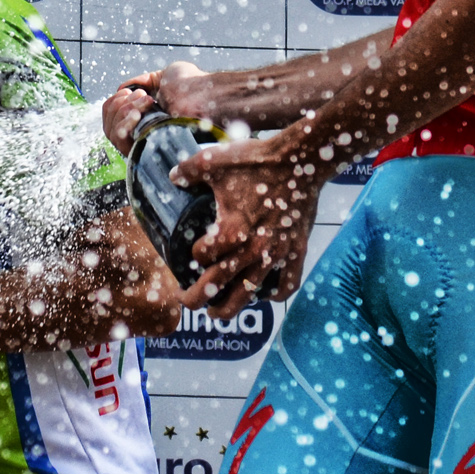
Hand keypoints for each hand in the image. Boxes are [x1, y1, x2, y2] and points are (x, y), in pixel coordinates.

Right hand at [101, 60, 210, 152]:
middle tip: (141, 96)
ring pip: (110, 130)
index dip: (115, 102)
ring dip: (122, 110)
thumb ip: (143, 81)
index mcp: (145, 115)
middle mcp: (141, 130)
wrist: (204, 95)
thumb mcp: (165, 76)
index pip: (113, 114)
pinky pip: (118, 140)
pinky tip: (137, 114)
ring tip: (144, 101)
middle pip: (108, 122)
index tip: (128, 91)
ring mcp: (142, 141)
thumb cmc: (192, 85)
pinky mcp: (144, 148)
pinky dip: (123, 123)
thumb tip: (123, 89)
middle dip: (118, 104)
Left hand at [172, 131, 321, 316]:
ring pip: (248, 295)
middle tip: (186, 300)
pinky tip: (263, 295)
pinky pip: (286, 286)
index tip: (193, 250)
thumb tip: (172, 178)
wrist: (302, 160)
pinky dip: (274, 296)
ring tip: (216, 314)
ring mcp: (276, 253)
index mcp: (231, 229)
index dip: (193, 255)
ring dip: (228, 309)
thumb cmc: (258, 160)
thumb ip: (188, 170)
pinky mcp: (296, 252)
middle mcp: (252, 249)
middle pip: (218, 286)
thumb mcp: (214, 160)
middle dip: (196, 298)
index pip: (202, 256)